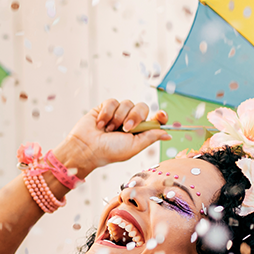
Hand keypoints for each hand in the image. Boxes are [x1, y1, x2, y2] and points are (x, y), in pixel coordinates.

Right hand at [54, 99, 170, 176]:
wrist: (86, 147)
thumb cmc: (109, 151)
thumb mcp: (133, 147)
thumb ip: (150, 137)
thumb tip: (168, 135)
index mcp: (139, 132)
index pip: (155, 119)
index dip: (160, 116)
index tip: (162, 116)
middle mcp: (130, 121)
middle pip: (143, 107)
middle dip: (136, 116)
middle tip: (126, 128)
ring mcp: (118, 113)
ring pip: (127, 103)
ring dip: (118, 117)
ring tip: (108, 130)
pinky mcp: (105, 107)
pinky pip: (112, 102)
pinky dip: (107, 113)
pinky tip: (100, 124)